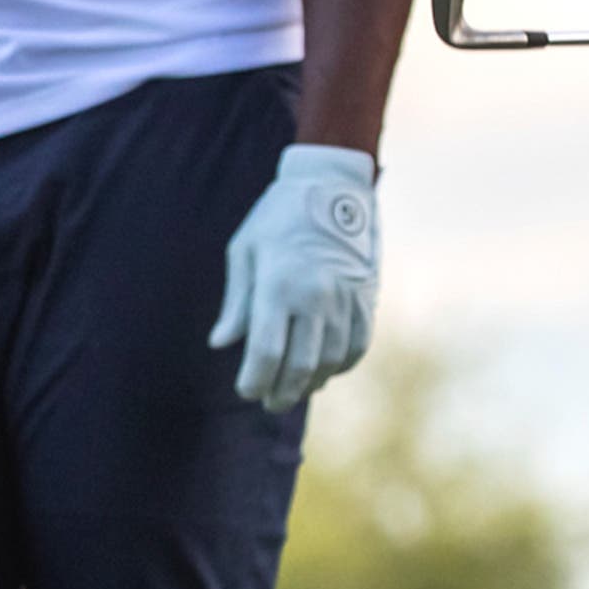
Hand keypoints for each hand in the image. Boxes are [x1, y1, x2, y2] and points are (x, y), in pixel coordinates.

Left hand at [210, 145, 380, 412]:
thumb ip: (236, 303)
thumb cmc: (279, 217)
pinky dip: (341, 364)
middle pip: (300, 365)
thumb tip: (221, 344)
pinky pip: (357, 345)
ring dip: (311, 383)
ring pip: (330, 360)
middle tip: (269, 403)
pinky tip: (326, 370)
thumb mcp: (245, 251)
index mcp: (278, 284)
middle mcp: (315, 295)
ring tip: (295, 390)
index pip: (265, 351)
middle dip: (282, 392)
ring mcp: (346, 298)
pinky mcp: (366, 297)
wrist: (334, 185)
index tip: (246, 390)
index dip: (254, 380)